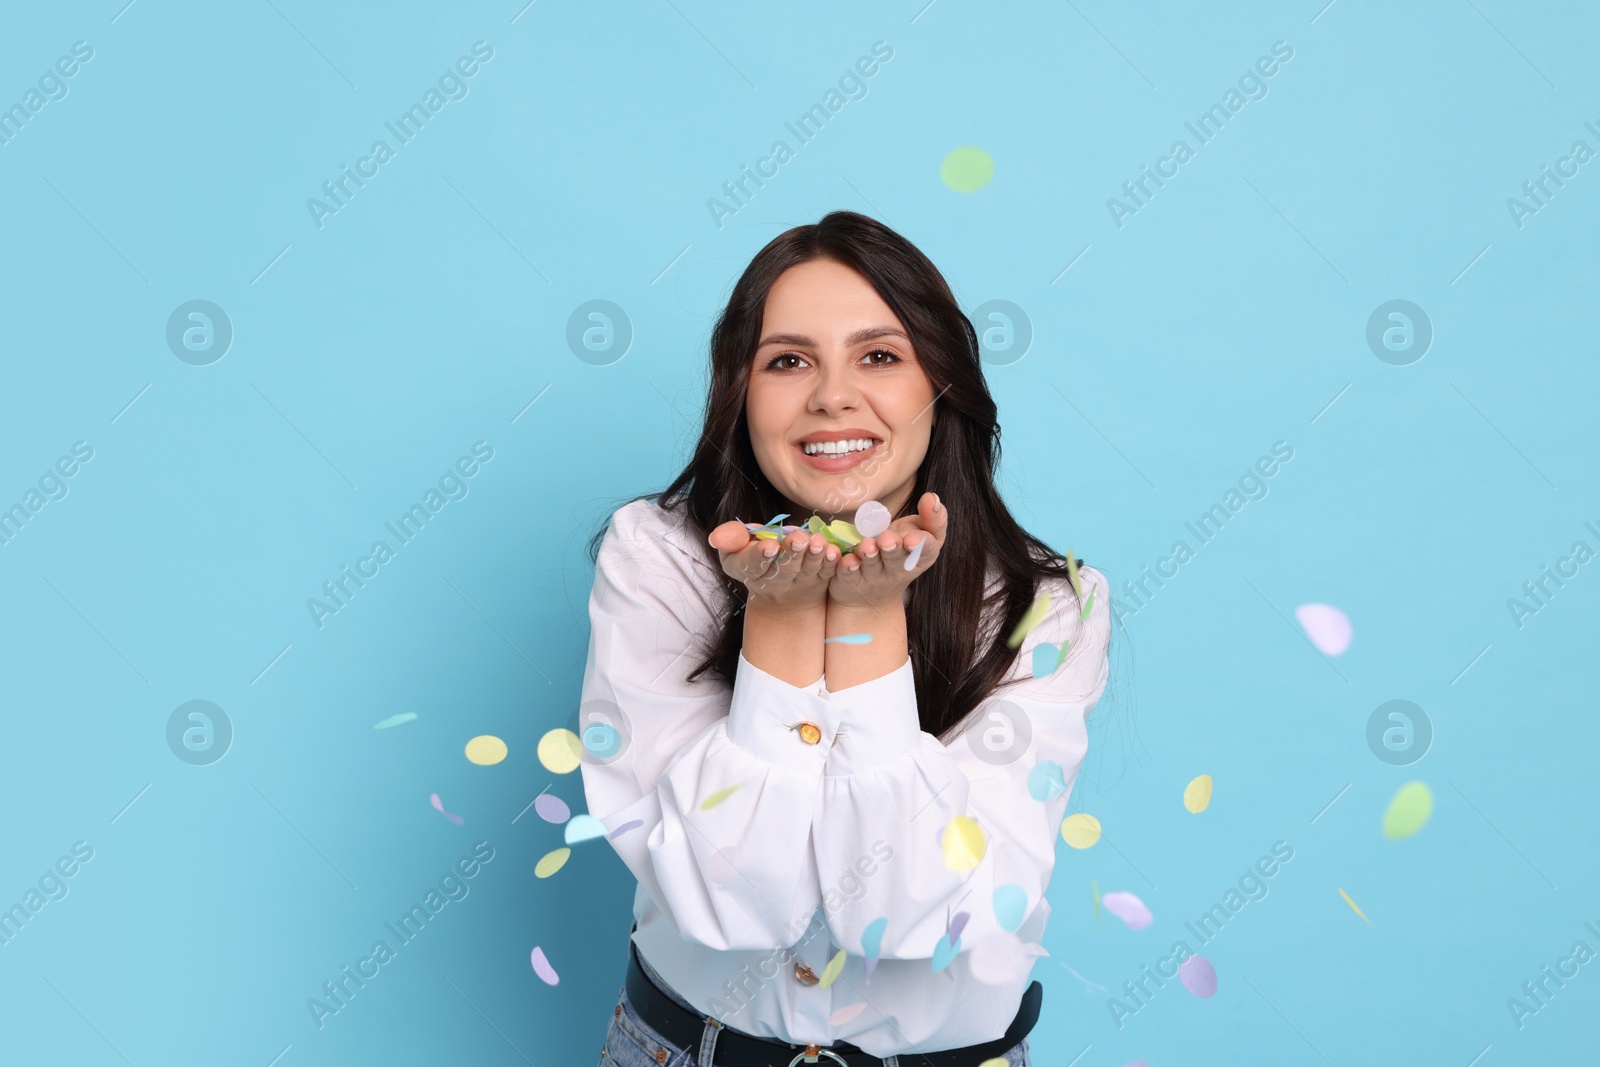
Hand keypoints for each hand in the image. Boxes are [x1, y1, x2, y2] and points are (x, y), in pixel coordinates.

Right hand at [707, 521, 840, 613]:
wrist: (781, 596)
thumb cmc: (757, 558)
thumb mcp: (736, 549)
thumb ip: (730, 539)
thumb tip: (715, 537)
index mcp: (748, 570)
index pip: (752, 565)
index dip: (760, 556)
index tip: (769, 546)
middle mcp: (774, 581)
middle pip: (783, 569)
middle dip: (791, 553)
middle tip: (799, 538)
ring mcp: (799, 583)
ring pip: (807, 571)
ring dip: (814, 557)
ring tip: (817, 542)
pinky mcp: (820, 581)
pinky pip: (827, 573)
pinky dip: (832, 564)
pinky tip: (835, 552)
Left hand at [828, 492, 945, 609]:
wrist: (874, 592)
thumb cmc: (902, 551)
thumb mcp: (921, 532)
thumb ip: (932, 517)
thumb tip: (932, 497)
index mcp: (920, 557)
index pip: (925, 551)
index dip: (920, 544)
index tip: (913, 539)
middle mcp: (897, 569)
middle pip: (896, 559)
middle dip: (892, 548)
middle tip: (886, 540)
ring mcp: (873, 576)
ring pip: (871, 565)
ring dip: (868, 555)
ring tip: (867, 547)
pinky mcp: (850, 580)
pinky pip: (847, 574)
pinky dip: (845, 566)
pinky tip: (844, 558)